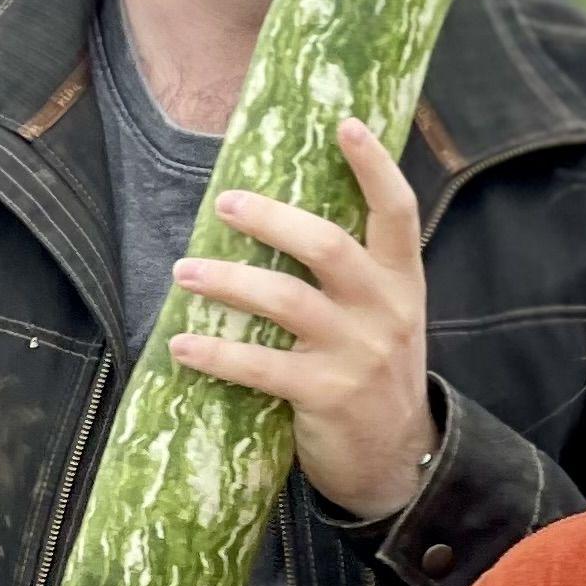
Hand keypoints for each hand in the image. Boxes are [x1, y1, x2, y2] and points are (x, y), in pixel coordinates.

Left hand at [167, 116, 435, 519]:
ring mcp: (357, 354)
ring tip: (184, 270)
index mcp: (403, 281)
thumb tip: (286, 214)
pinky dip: (217, 353)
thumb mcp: (386, 315)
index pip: (398, 211)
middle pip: (329, 246)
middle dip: (273, 219)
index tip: (344, 124)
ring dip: (229, 281)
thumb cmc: (376, 374)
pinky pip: (261, 367)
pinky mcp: (326, 396)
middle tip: (226, 203)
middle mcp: (385, 311)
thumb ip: (356, 272)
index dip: (374, 166)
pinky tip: (182, 343)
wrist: (399, 461)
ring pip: (287, 301)